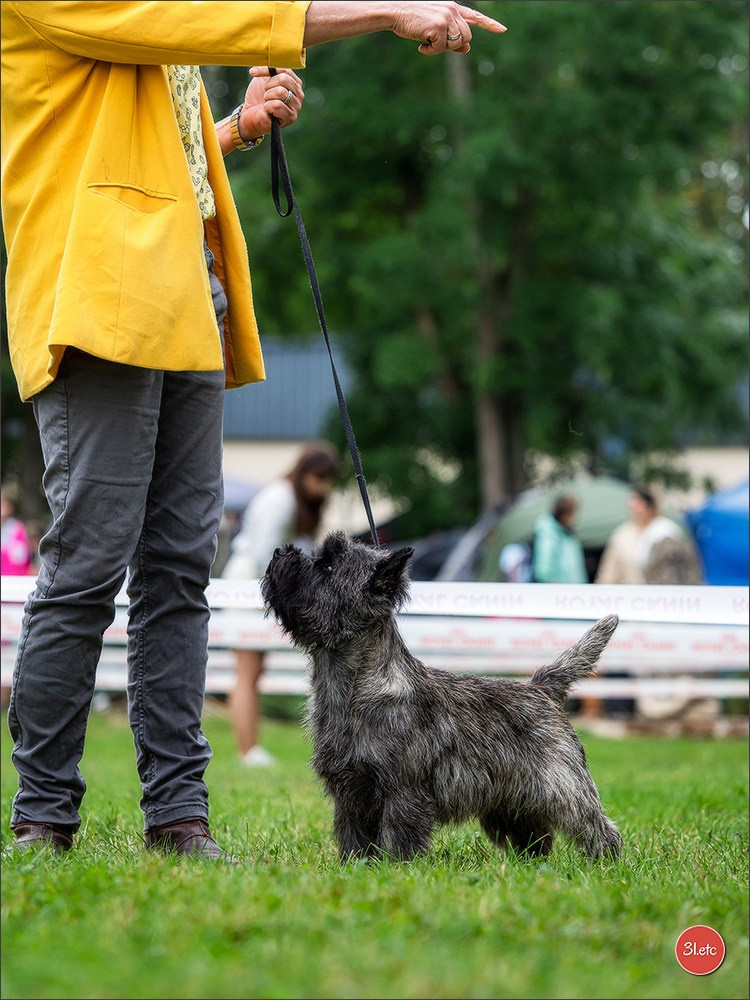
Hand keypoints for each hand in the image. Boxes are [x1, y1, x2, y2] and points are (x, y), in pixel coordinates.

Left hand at [237, 67, 304, 140]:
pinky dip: (268, 107)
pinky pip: (277, 105)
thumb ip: (270, 68)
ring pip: (280, 92)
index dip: (267, 70)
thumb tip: (269, 58)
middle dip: (268, 85)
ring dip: (267, 96)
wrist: (251, 114)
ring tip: (266, 102)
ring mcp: (296, 107)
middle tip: (264, 93)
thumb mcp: (263, 78)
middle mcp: (299, 95)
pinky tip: (268, 111)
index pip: (285, 70)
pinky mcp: (290, 118)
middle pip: (284, 79)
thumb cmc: (258, 96)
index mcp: (295, 83)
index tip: (253, 72)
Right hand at [391, 2, 505, 54]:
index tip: (502, 30)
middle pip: (466, 36)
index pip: (475, 16)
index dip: (490, 24)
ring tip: (426, 42)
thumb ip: (452, 36)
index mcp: (453, 7)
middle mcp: (453, 10)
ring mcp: (447, 17)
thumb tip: (467, 48)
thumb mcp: (434, 27)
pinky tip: (421, 45)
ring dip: (442, 49)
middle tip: (434, 44)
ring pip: (457, 43)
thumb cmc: (413, 20)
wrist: (396, 12)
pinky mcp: (439, 26)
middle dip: (453, 46)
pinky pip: (442, 48)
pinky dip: (431, 51)